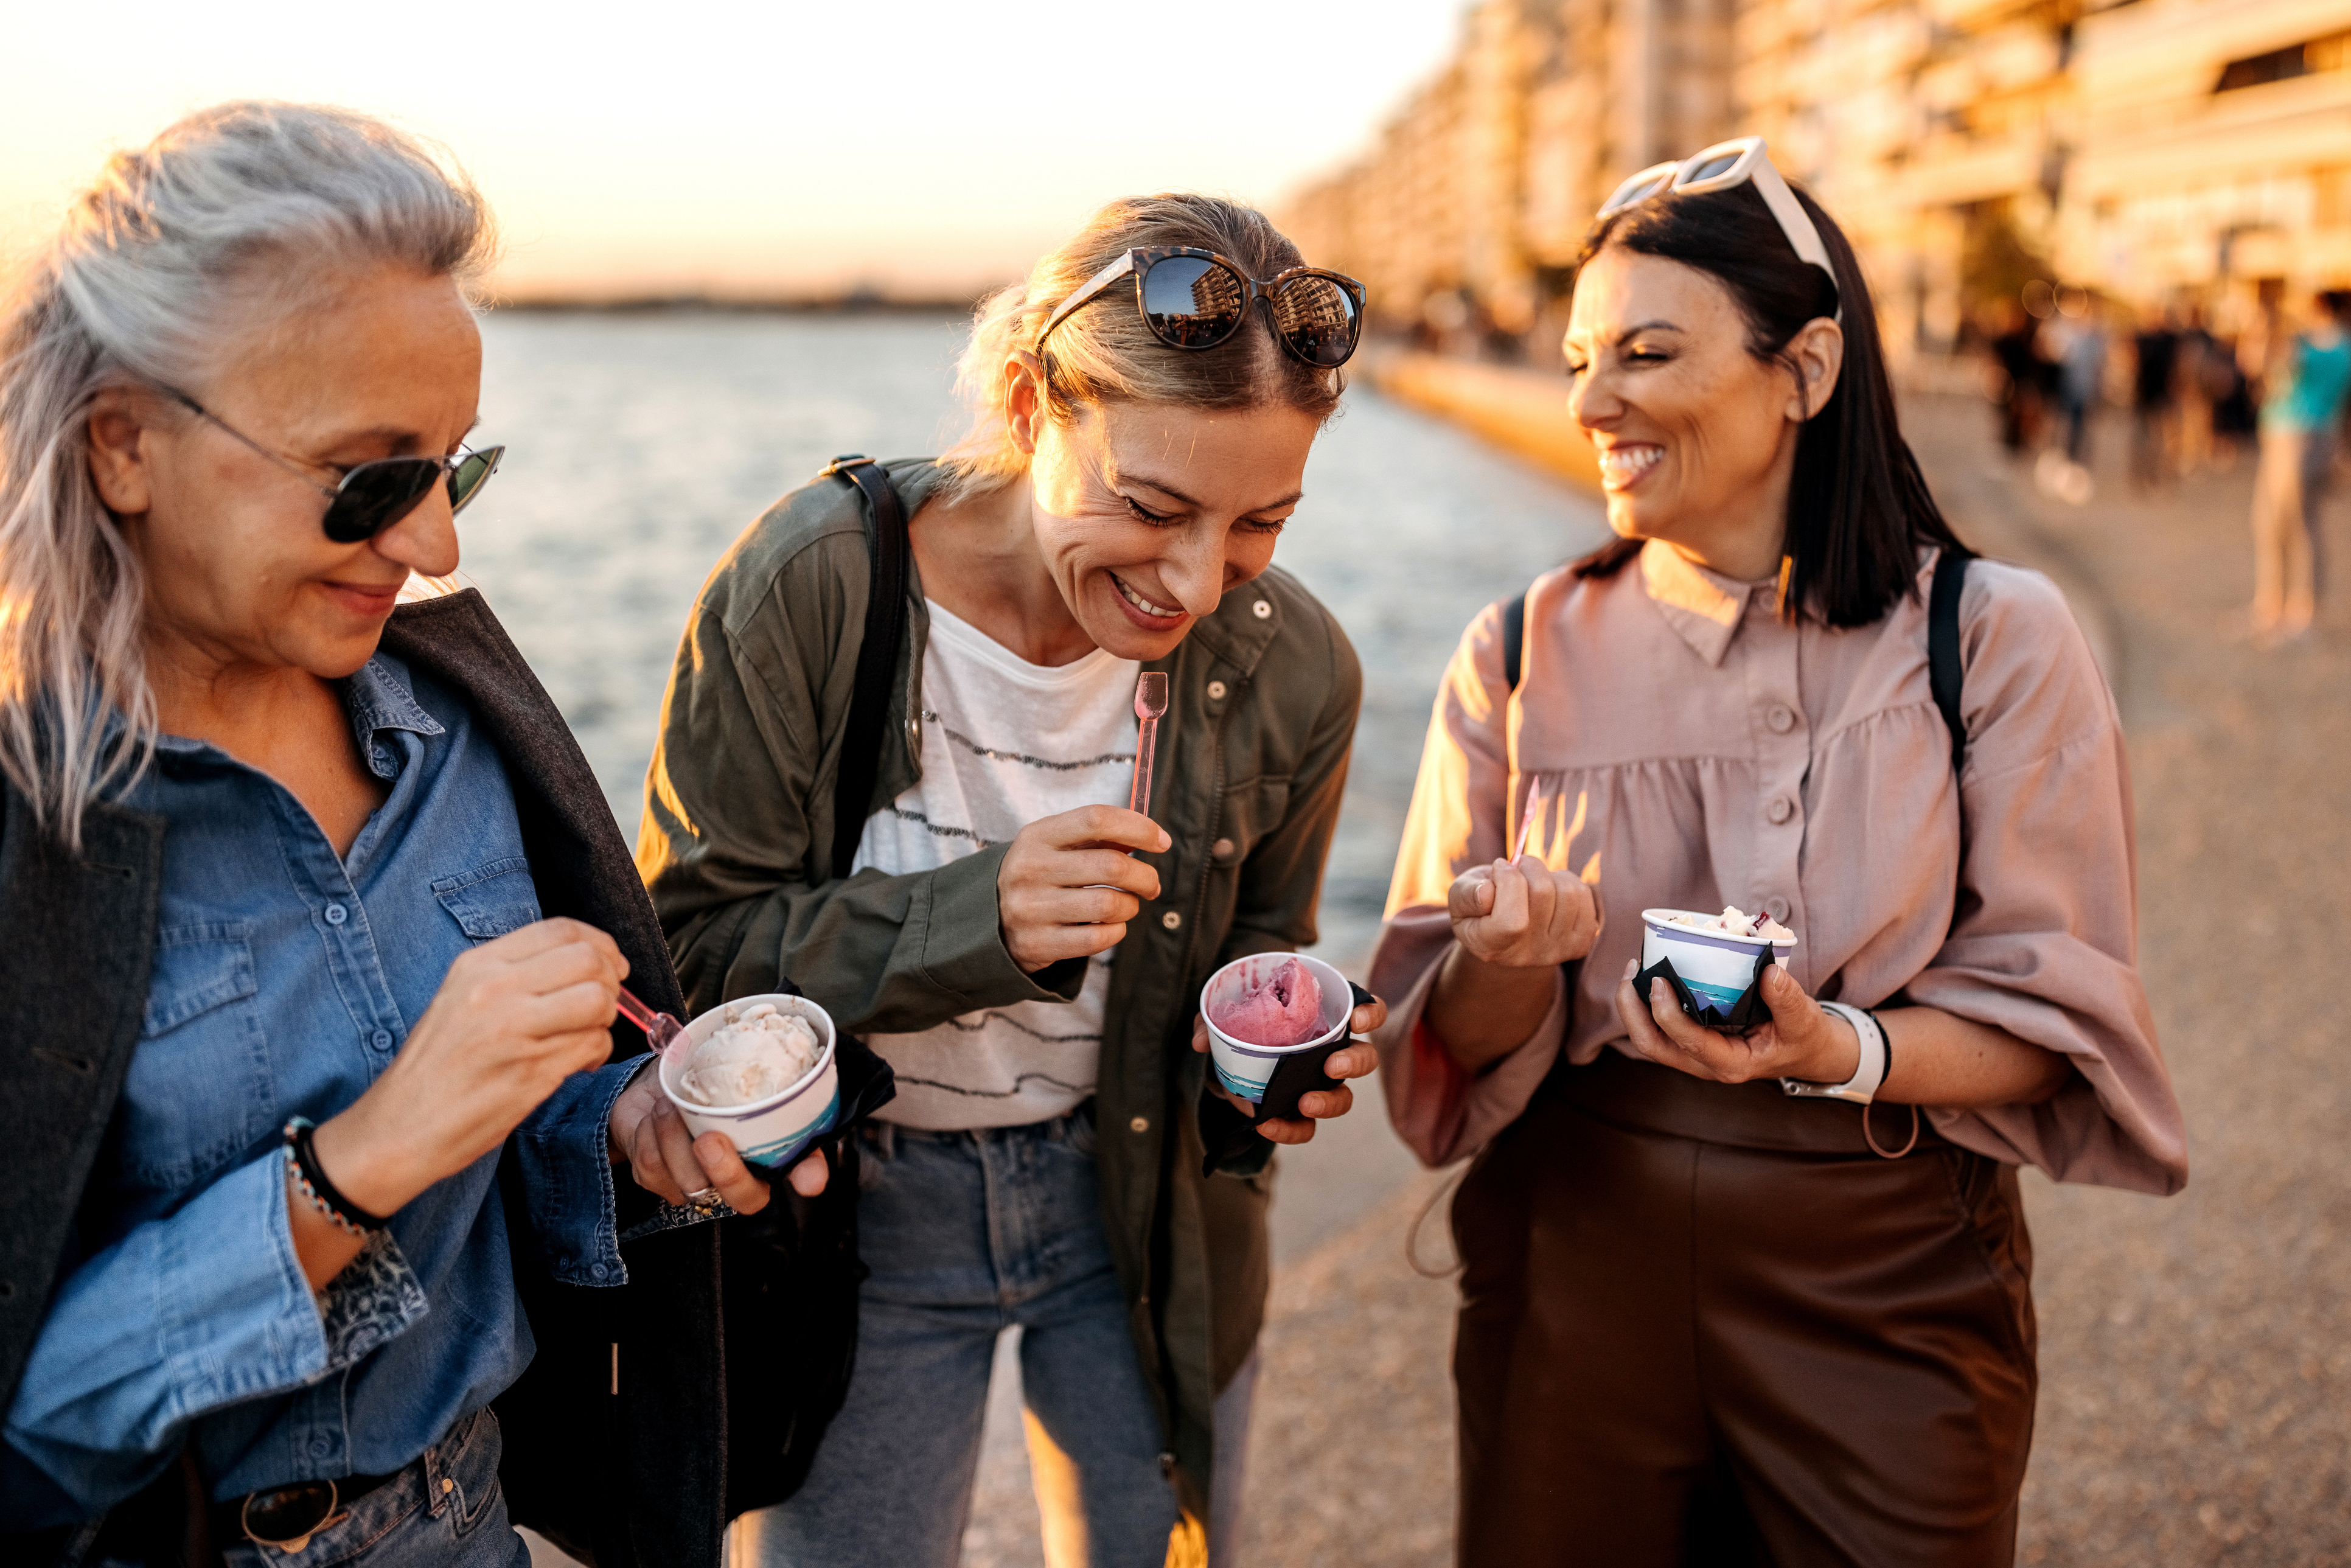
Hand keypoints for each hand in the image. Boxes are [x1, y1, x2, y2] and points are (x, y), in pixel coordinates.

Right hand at [314, 919, 629, 1220]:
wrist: (397, 1129)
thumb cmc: (435, 1068)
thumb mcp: (459, 999)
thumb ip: (513, 975)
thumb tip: (582, 963)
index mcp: (477, 965)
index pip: (561, 930)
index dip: (600, 945)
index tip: (611, 965)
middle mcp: (495, 990)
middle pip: (588, 960)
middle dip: (610, 982)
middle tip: (605, 1004)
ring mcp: (513, 1030)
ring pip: (597, 1002)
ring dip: (605, 1020)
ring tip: (586, 1037)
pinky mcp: (530, 1073)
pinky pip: (593, 1046)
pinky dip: (597, 1054)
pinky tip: (577, 1065)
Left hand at [606, 1067, 827, 1211]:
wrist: (657, 1083)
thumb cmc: (709, 1087)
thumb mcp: (744, 1083)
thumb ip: (780, 1096)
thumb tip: (811, 1103)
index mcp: (766, 1159)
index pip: (802, 1173)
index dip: (806, 1178)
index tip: (810, 1181)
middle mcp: (732, 1182)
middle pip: (742, 1197)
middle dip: (726, 1172)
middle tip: (709, 1139)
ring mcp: (692, 1186)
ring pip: (687, 1181)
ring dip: (674, 1136)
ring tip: (670, 1104)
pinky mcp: (654, 1179)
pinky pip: (651, 1166)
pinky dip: (650, 1134)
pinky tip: (654, 1116)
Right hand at [998, 804, 1168, 971]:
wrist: (990, 919)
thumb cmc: (1040, 875)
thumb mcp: (1057, 845)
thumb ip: (1100, 837)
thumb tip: (1151, 835)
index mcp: (1037, 836)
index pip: (1096, 819)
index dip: (1138, 827)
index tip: (1161, 841)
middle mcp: (1030, 869)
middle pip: (1111, 866)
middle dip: (1145, 876)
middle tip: (1151, 884)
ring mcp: (1030, 909)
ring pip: (1109, 905)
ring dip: (1131, 906)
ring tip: (1127, 905)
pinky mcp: (1037, 944)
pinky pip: (1097, 938)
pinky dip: (1116, 931)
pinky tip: (1112, 926)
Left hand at [1189, 990, 1385, 1144]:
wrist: (1227, 1064)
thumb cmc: (1241, 1026)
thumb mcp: (1224, 1016)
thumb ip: (1211, 1021)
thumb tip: (1202, 1041)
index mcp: (1325, 1018)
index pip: (1364, 1011)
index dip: (1370, 1013)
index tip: (1357, 1018)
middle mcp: (1332, 1052)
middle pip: (1364, 1058)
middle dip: (1354, 1063)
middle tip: (1331, 1066)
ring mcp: (1319, 1085)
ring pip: (1343, 1098)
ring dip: (1329, 1102)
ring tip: (1306, 1103)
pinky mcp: (1300, 1113)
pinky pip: (1306, 1128)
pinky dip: (1290, 1129)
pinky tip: (1267, 1125)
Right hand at [1447, 856, 1600, 968]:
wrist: (1507, 932)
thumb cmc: (1479, 907)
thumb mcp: (1459, 898)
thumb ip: (1465, 895)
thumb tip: (1486, 892)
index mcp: (1491, 947)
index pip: (1512, 921)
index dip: (1508, 882)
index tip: (1499, 868)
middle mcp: (1527, 955)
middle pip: (1543, 893)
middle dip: (1529, 865)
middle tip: (1517, 868)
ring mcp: (1558, 951)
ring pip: (1568, 891)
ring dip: (1550, 874)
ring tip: (1533, 882)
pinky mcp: (1580, 942)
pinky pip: (1584, 896)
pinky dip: (1567, 882)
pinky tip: (1551, 892)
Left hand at [1612, 959, 1858, 1086]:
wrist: (1803, 1051)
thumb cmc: (1802, 1037)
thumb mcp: (1804, 1021)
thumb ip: (1788, 1000)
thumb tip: (1769, 973)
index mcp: (1731, 1064)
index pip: (1690, 1044)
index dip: (1668, 1014)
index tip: (1659, 980)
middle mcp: (1705, 1064)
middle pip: (1653, 1046)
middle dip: (1633, 1011)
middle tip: (1632, 971)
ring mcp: (1694, 1055)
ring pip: (1650, 1039)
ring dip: (1634, 1007)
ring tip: (1633, 969)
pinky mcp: (1691, 1041)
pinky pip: (1659, 1027)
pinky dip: (1647, 1003)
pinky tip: (1648, 974)